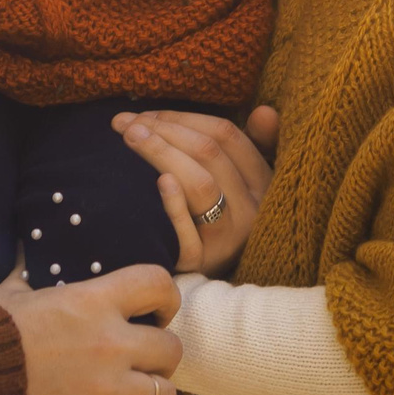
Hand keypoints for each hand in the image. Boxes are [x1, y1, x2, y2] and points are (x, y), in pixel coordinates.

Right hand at [0, 265, 181, 394]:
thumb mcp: (13, 293)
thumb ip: (30, 275)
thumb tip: (23, 253)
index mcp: (93, 301)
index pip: (157, 283)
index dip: (166, 297)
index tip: (158, 312)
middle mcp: (109, 343)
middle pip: (172, 349)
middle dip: (161, 357)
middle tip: (143, 363)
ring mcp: (104, 390)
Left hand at [112, 105, 277, 275]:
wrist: (204, 283)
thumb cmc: (218, 221)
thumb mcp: (241, 185)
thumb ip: (253, 144)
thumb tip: (266, 111)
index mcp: (264, 184)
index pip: (227, 135)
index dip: (185, 118)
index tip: (148, 114)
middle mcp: (251, 210)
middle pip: (209, 154)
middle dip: (165, 129)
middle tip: (127, 123)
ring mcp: (227, 239)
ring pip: (201, 184)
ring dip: (161, 152)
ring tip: (129, 137)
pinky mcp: (200, 263)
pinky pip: (187, 233)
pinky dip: (173, 204)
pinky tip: (157, 181)